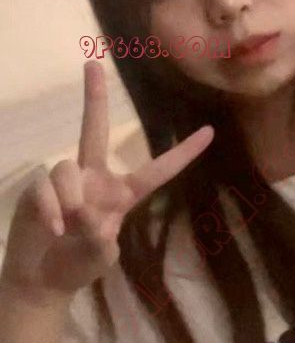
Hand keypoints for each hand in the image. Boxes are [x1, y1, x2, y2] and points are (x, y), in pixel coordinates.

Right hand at [0, 61, 213, 301]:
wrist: (42, 278)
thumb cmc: (79, 267)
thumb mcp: (101, 258)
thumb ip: (100, 241)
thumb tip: (89, 217)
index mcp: (122, 196)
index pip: (157, 172)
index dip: (183, 154)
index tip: (209, 132)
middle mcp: (94, 180)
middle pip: (93, 131)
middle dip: (93, 99)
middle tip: (93, 64)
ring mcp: (65, 183)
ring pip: (67, 168)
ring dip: (71, 198)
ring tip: (68, 226)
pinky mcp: (37, 188)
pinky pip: (46, 186)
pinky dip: (51, 208)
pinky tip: (53, 228)